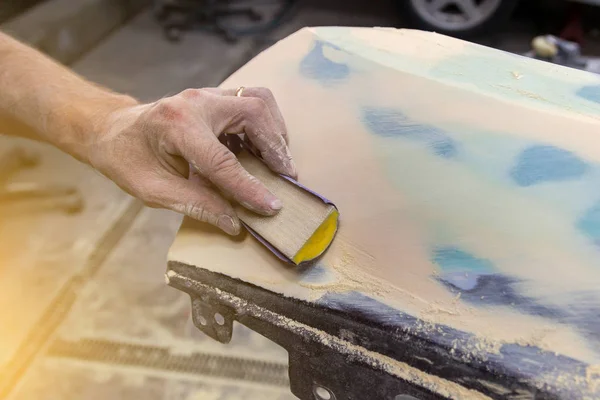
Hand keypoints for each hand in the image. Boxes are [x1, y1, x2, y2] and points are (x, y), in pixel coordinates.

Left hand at [87, 87, 296, 234]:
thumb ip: (196, 205)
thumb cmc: (126, 159)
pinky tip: (263, 150)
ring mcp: (206, 94)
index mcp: (176, 126)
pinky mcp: (214, 96)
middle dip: (275, 146)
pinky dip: (265, 125)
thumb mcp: (153, 190)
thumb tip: (235, 224)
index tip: (272, 207)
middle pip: (253, 111)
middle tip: (286, 176)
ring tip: (279, 162)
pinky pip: (251, 101)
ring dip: (275, 131)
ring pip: (258, 99)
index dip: (250, 187)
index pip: (223, 161)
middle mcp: (196, 101)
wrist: (111, 129)